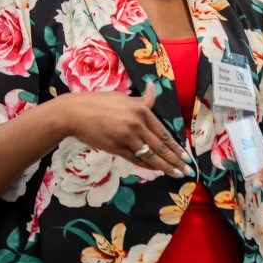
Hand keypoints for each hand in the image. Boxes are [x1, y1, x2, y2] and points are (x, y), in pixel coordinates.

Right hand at [63, 87, 193, 178]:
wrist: (75, 113)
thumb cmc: (99, 102)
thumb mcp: (123, 97)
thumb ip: (142, 100)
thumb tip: (153, 88)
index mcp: (141, 110)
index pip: (163, 132)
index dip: (176, 146)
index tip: (186, 154)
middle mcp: (136, 124)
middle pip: (160, 146)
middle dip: (176, 159)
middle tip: (187, 169)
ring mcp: (126, 138)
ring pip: (150, 156)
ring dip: (165, 166)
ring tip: (176, 174)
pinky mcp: (116, 148)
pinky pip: (135, 159)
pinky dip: (147, 166)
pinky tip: (156, 170)